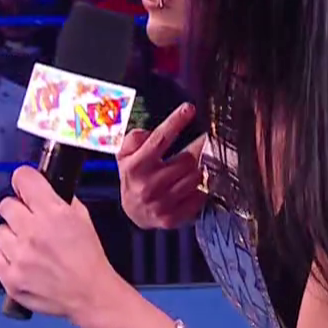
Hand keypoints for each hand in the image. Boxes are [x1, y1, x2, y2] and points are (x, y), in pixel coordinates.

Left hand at [0, 165, 123, 320]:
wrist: (89, 294)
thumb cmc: (88, 258)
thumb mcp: (83, 218)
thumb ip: (61, 201)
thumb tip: (43, 190)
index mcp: (53, 212)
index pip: (23, 178)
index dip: (24, 180)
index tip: (25, 186)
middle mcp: (32, 231)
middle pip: (6, 205)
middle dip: (18, 211)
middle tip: (30, 222)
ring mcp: (18, 256)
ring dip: (12, 236)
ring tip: (29, 247)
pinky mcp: (10, 277)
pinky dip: (7, 257)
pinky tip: (24, 262)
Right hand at [116, 103, 205, 230]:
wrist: (134, 213)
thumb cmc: (134, 177)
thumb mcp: (125, 155)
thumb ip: (133, 139)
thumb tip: (147, 133)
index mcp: (135, 166)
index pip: (159, 140)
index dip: (175, 122)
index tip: (189, 108)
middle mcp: (147, 186)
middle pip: (187, 160)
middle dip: (197, 150)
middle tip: (202, 143)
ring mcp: (160, 204)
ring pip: (196, 177)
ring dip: (199, 169)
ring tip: (193, 167)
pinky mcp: (172, 218)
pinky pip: (199, 197)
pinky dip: (200, 189)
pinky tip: (192, 186)